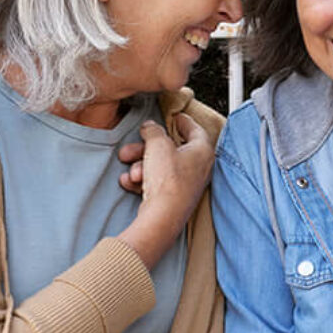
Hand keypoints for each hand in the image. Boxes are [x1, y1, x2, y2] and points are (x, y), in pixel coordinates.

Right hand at [116, 115, 213, 268]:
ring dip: (141, 166)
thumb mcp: (157, 145)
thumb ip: (153, 131)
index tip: (176, 116)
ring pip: (159, 167)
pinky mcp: (175, 198)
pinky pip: (156, 183)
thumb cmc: (168, 181)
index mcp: (202, 151)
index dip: (184, 121)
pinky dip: (142, 181)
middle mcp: (198, 168)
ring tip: (131, 172)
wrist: (163, 216)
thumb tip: (151, 127)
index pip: (196, 130)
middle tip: (129, 149)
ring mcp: (187, 184)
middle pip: (170, 150)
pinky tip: (130, 183)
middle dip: (146, 149)